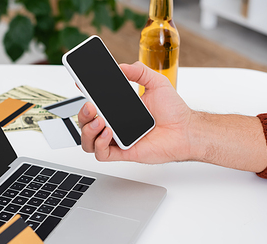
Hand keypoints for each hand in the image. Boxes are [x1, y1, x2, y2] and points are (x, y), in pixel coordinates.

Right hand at [78, 61, 195, 163]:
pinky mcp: (123, 153)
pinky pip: (101, 154)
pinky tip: (109, 133)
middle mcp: (115, 125)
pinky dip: (100, 144)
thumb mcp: (157, 83)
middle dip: (82, 114)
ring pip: (88, 141)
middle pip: (86, 123)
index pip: (95, 104)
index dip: (83, 96)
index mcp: (119, 109)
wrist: (186, 130)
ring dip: (87, 130)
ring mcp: (118, 139)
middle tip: (91, 106)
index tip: (80, 84)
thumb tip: (122, 66)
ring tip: (100, 121)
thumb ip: (140, 71)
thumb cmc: (174, 112)